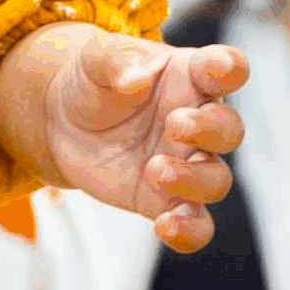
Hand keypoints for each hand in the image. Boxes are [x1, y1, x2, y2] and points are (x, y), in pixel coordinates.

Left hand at [0, 27, 246, 250]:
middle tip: (175, 125)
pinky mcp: (165, 201)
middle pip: (230, 129)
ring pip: (216, 180)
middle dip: (211, 129)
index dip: (230, 68)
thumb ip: (117, 61)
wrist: (60, 122)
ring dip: (193, 179)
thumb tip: (136, 79)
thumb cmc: (92, 82)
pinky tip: (165, 226)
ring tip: (155, 170)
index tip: (216, 68)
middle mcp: (196, 121)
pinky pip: (196, 224)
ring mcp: (184, 163)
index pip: (227, 68)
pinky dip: (189, 231)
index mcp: (188, 76)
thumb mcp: (96, 58)